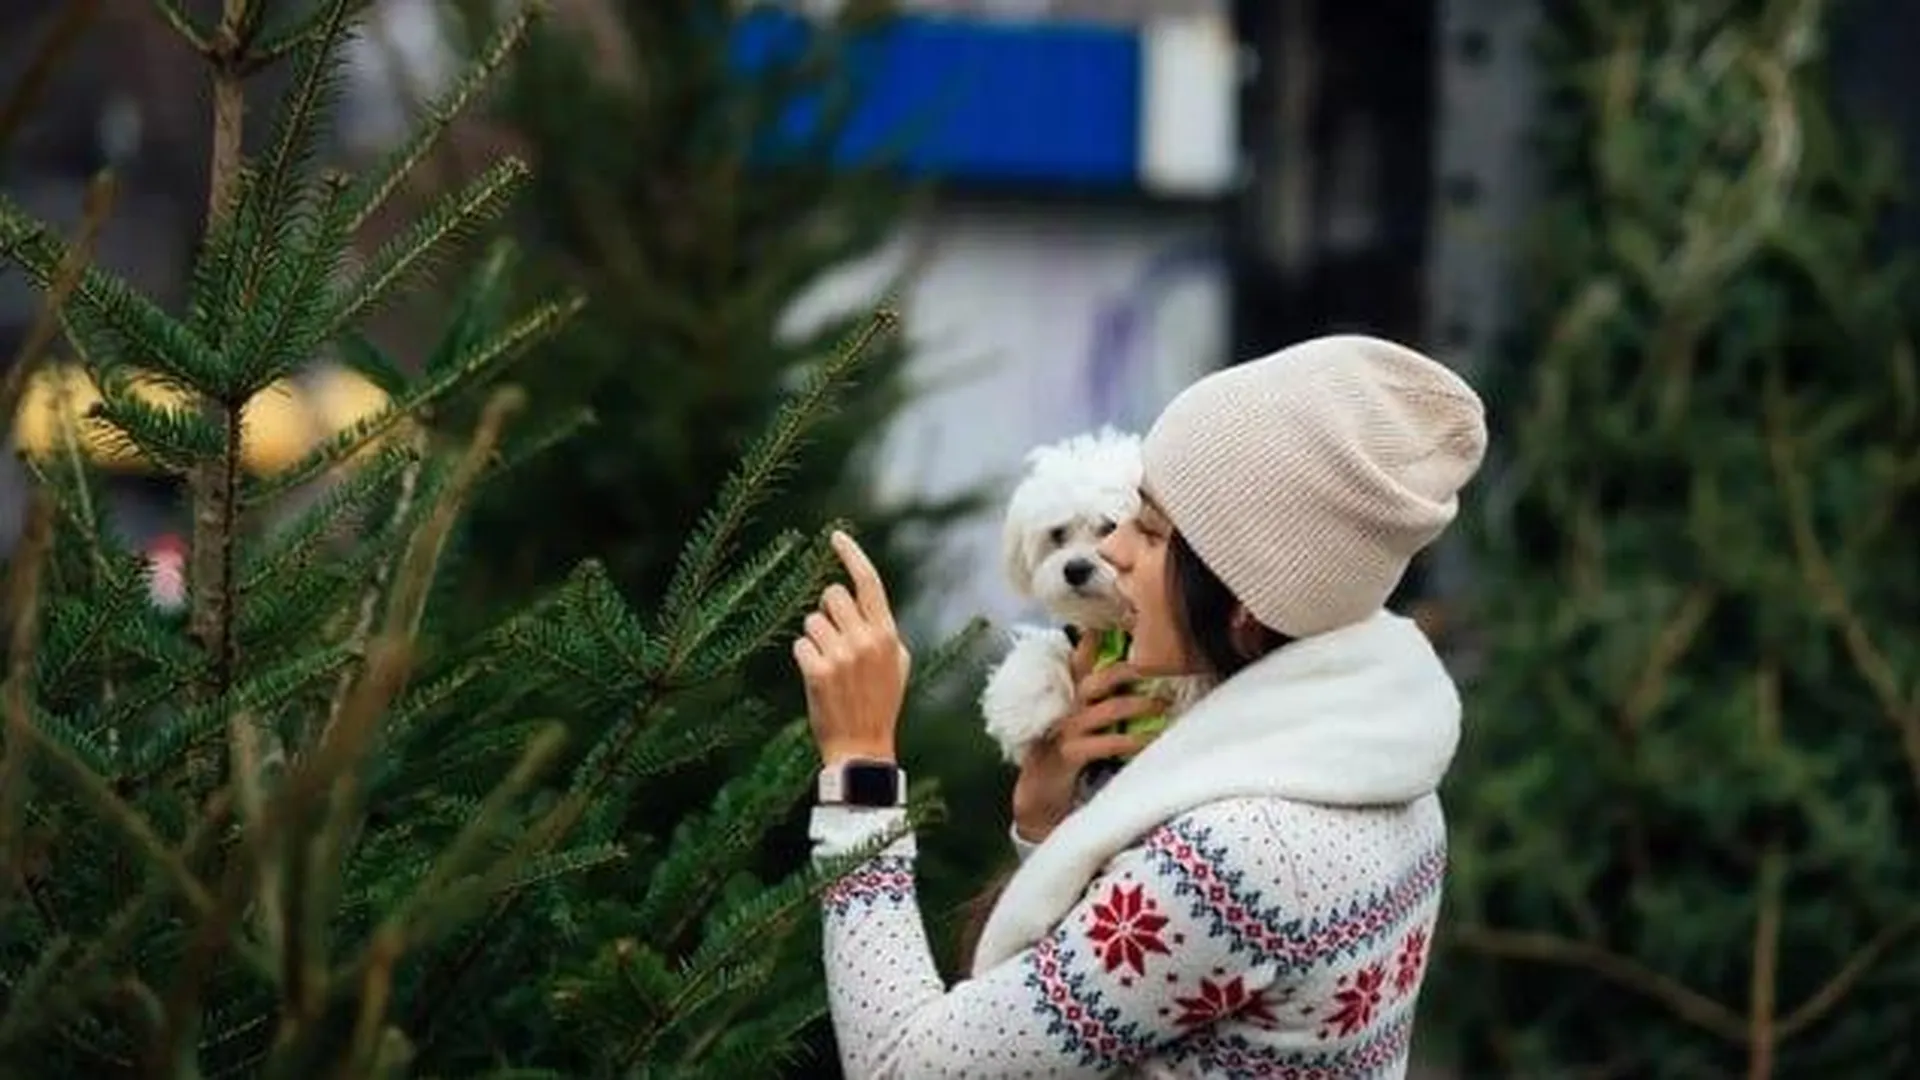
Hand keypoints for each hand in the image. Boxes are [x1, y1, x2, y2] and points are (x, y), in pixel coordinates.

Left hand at [792, 531, 911, 765]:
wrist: (863, 745)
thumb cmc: (880, 702)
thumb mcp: (898, 664)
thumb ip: (884, 630)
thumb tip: (864, 600)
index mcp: (888, 634)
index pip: (868, 582)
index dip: (851, 554)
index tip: (836, 537)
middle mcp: (865, 640)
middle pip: (831, 595)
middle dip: (828, 610)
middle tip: (834, 638)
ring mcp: (840, 655)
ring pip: (811, 620)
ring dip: (815, 638)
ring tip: (829, 665)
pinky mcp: (816, 671)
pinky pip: (800, 644)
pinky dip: (805, 657)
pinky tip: (818, 678)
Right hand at [1011, 633, 1164, 843]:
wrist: (1038, 802)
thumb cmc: (1066, 765)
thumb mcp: (1083, 732)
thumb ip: (1103, 711)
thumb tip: (1144, 695)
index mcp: (1068, 700)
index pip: (1080, 662)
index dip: (1095, 640)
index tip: (1116, 620)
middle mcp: (1065, 709)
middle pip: (1096, 678)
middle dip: (1126, 669)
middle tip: (1155, 665)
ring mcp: (1065, 731)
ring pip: (1104, 709)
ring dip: (1136, 705)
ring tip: (1162, 704)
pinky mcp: (1069, 754)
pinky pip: (1104, 743)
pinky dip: (1129, 742)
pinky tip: (1148, 742)